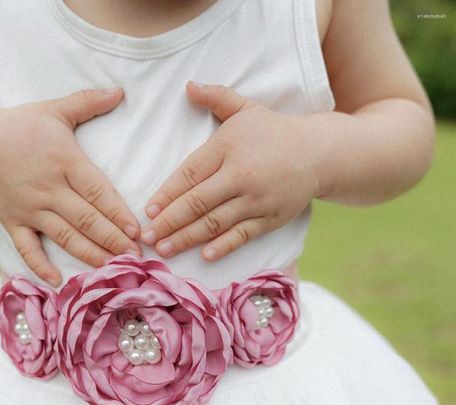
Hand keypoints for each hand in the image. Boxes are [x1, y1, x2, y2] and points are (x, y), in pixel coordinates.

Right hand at [0, 87, 140, 286]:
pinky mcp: (12, 221)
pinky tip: (57, 282)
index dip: (118, 213)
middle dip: (113, 240)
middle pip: (86, 219)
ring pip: (64, 236)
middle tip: (136, 258)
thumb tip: (121, 91)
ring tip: (113, 270)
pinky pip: (26, 248)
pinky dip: (40, 266)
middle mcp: (48, 188)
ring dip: (89, 255)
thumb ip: (88, 102)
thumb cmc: (19, 126)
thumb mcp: (54, 109)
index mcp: (63, 161)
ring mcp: (29, 208)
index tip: (138, 231)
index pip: (97, 192)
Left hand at [140, 81, 320, 260]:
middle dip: (169, 223)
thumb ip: (216, 97)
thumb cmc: (275, 131)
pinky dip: (223, 246)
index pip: (189, 174)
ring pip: (215, 223)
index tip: (148, 211)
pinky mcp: (270, 218)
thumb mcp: (246, 109)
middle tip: (146, 237)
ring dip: (187, 238)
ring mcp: (256, 199)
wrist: (320, 153)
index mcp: (228, 147)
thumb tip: (188, 85)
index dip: (166, 194)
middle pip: (197, 203)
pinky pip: (242, 235)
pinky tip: (205, 256)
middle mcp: (240, 175)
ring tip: (164, 250)